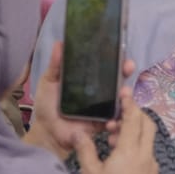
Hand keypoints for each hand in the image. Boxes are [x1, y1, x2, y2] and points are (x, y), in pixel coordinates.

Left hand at [24, 44, 132, 159]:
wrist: (45, 130)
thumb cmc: (47, 104)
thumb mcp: (49, 81)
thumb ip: (56, 64)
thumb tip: (59, 42)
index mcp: (87, 79)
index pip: (105, 66)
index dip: (115, 58)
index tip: (120, 51)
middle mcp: (98, 92)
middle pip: (117, 79)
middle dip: (126, 71)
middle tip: (128, 66)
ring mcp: (102, 107)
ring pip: (121, 98)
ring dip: (127, 94)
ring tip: (125, 91)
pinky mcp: (103, 123)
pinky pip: (116, 120)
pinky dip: (119, 117)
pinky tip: (117, 114)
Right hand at [74, 95, 157, 173]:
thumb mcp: (90, 173)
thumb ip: (85, 149)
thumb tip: (79, 133)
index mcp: (130, 150)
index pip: (134, 119)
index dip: (129, 104)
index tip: (125, 94)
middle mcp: (145, 154)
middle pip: (148, 124)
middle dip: (135, 115)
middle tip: (118, 117)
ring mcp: (152, 166)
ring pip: (148, 140)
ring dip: (134, 133)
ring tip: (113, 141)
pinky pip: (148, 154)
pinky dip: (138, 148)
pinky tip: (122, 159)